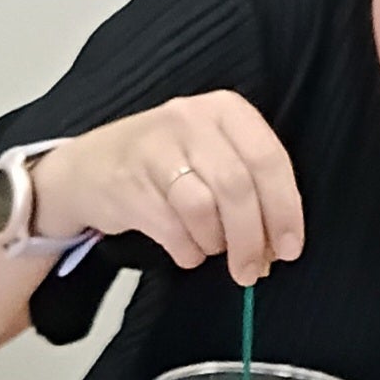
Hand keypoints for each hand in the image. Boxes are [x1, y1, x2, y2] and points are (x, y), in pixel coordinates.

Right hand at [33, 92, 305, 285]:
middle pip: (238, 187)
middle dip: (251, 238)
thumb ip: (249, 186)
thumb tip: (278, 245)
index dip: (285, 210)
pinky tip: (186, 250)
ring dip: (215, 244)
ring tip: (212, 251)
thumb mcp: (213, 153)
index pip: (269, 160)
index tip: (290, 248)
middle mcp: (191, 120)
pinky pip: (171, 228)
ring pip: (204, 209)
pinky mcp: (129, 182)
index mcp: (225, 109)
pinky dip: (187, 250)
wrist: (89, 168)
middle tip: (252, 270)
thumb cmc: (165, 164)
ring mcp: (156, 149)